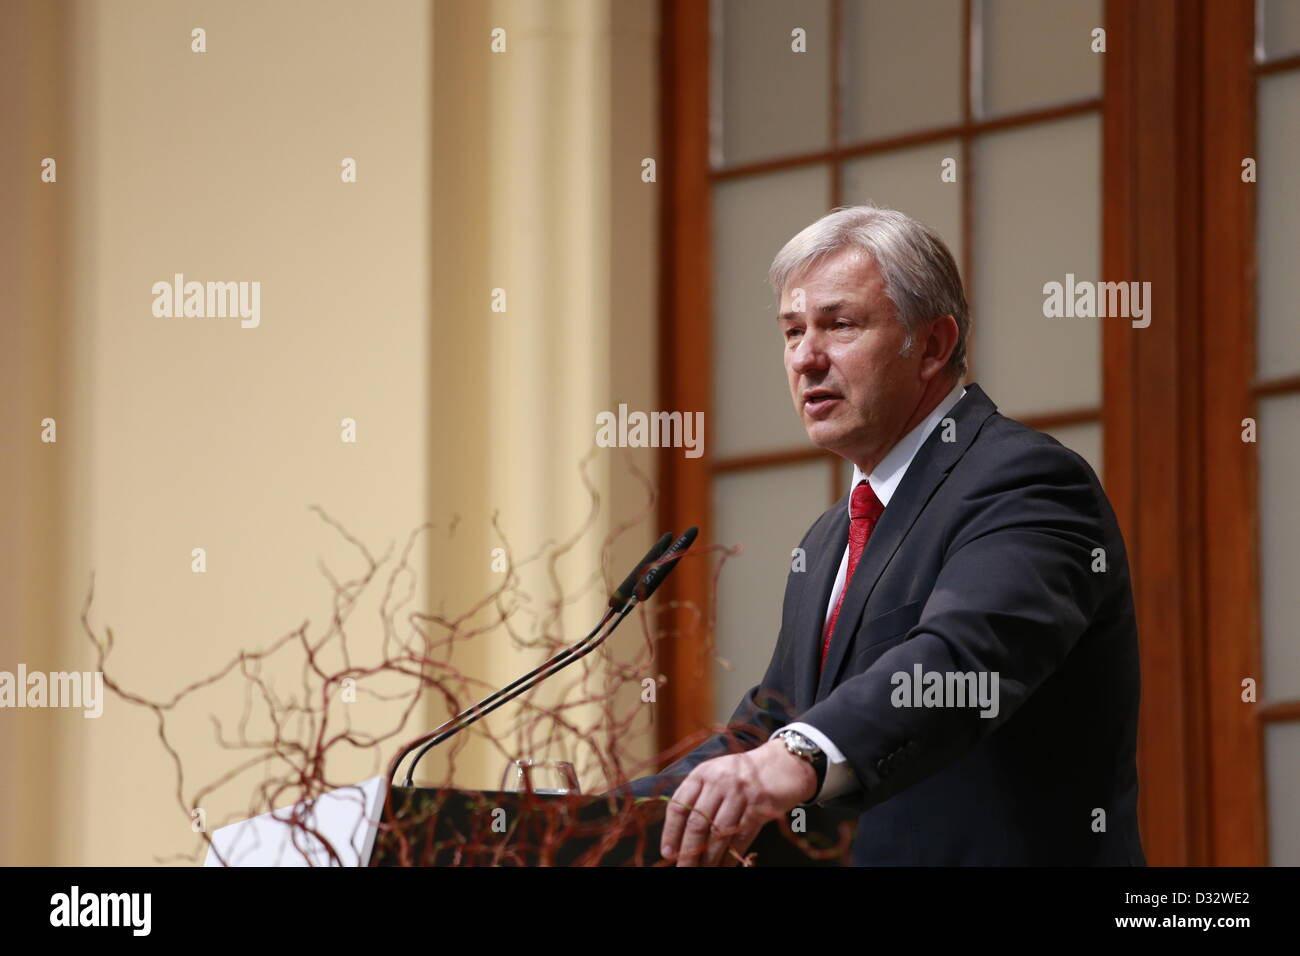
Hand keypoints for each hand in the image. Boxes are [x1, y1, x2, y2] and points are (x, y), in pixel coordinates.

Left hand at [660, 738, 817, 866]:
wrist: (783, 763)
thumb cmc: (744, 773)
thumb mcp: (716, 774)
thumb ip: (697, 795)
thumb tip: (678, 833)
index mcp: (703, 773)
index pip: (679, 805)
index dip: (671, 832)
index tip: (668, 852)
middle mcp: (719, 781)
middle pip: (697, 823)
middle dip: (688, 852)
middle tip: (683, 868)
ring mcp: (741, 794)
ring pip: (718, 833)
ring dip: (709, 858)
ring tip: (703, 871)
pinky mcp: (760, 807)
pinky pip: (741, 837)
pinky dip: (731, 856)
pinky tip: (724, 867)